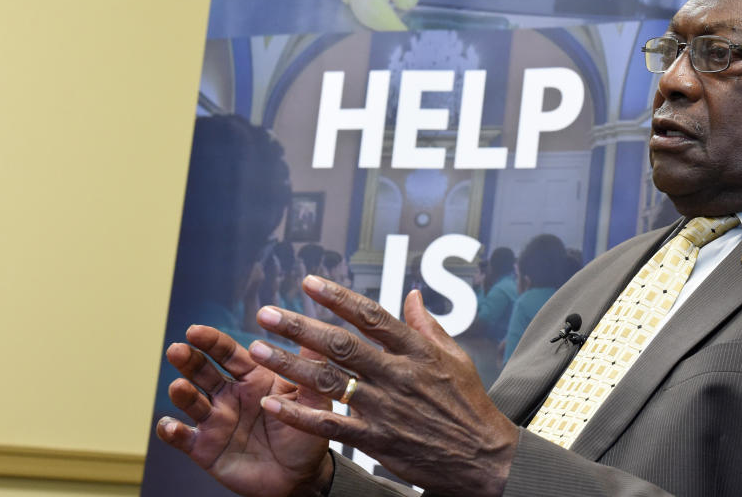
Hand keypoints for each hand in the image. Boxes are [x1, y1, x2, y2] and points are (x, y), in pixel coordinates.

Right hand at [157, 325, 332, 496]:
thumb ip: (309, 370)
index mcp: (253, 377)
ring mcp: (215, 420)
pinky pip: (183, 437)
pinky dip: (171, 431)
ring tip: (179, 387)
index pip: (228, 353)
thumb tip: (315, 335)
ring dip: (181, 392)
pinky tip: (170, 425)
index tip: (195, 331)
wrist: (300, 478)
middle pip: (203, 372)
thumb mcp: (312, 401)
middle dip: (189, 360)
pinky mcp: (204, 448)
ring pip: (190, 401)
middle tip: (177, 350)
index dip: (211, 341)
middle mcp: (229, 395)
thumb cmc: (307, 434)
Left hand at [249, 277, 518, 496]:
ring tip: (257, 350)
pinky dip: (300, 413)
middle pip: (340, 345)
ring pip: (328, 381)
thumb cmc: (469, 404)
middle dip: (299, 327)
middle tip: (266, 313)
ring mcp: (385, 408)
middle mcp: (397, 374)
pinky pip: (330, 424)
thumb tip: (411, 294)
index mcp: (417, 350)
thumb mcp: (456, 357)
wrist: (483, 458)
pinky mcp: (378, 440)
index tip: (309, 283)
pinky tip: (273, 401)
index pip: (371, 316)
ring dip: (289, 364)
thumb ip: (428, 326)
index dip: (338, 298)